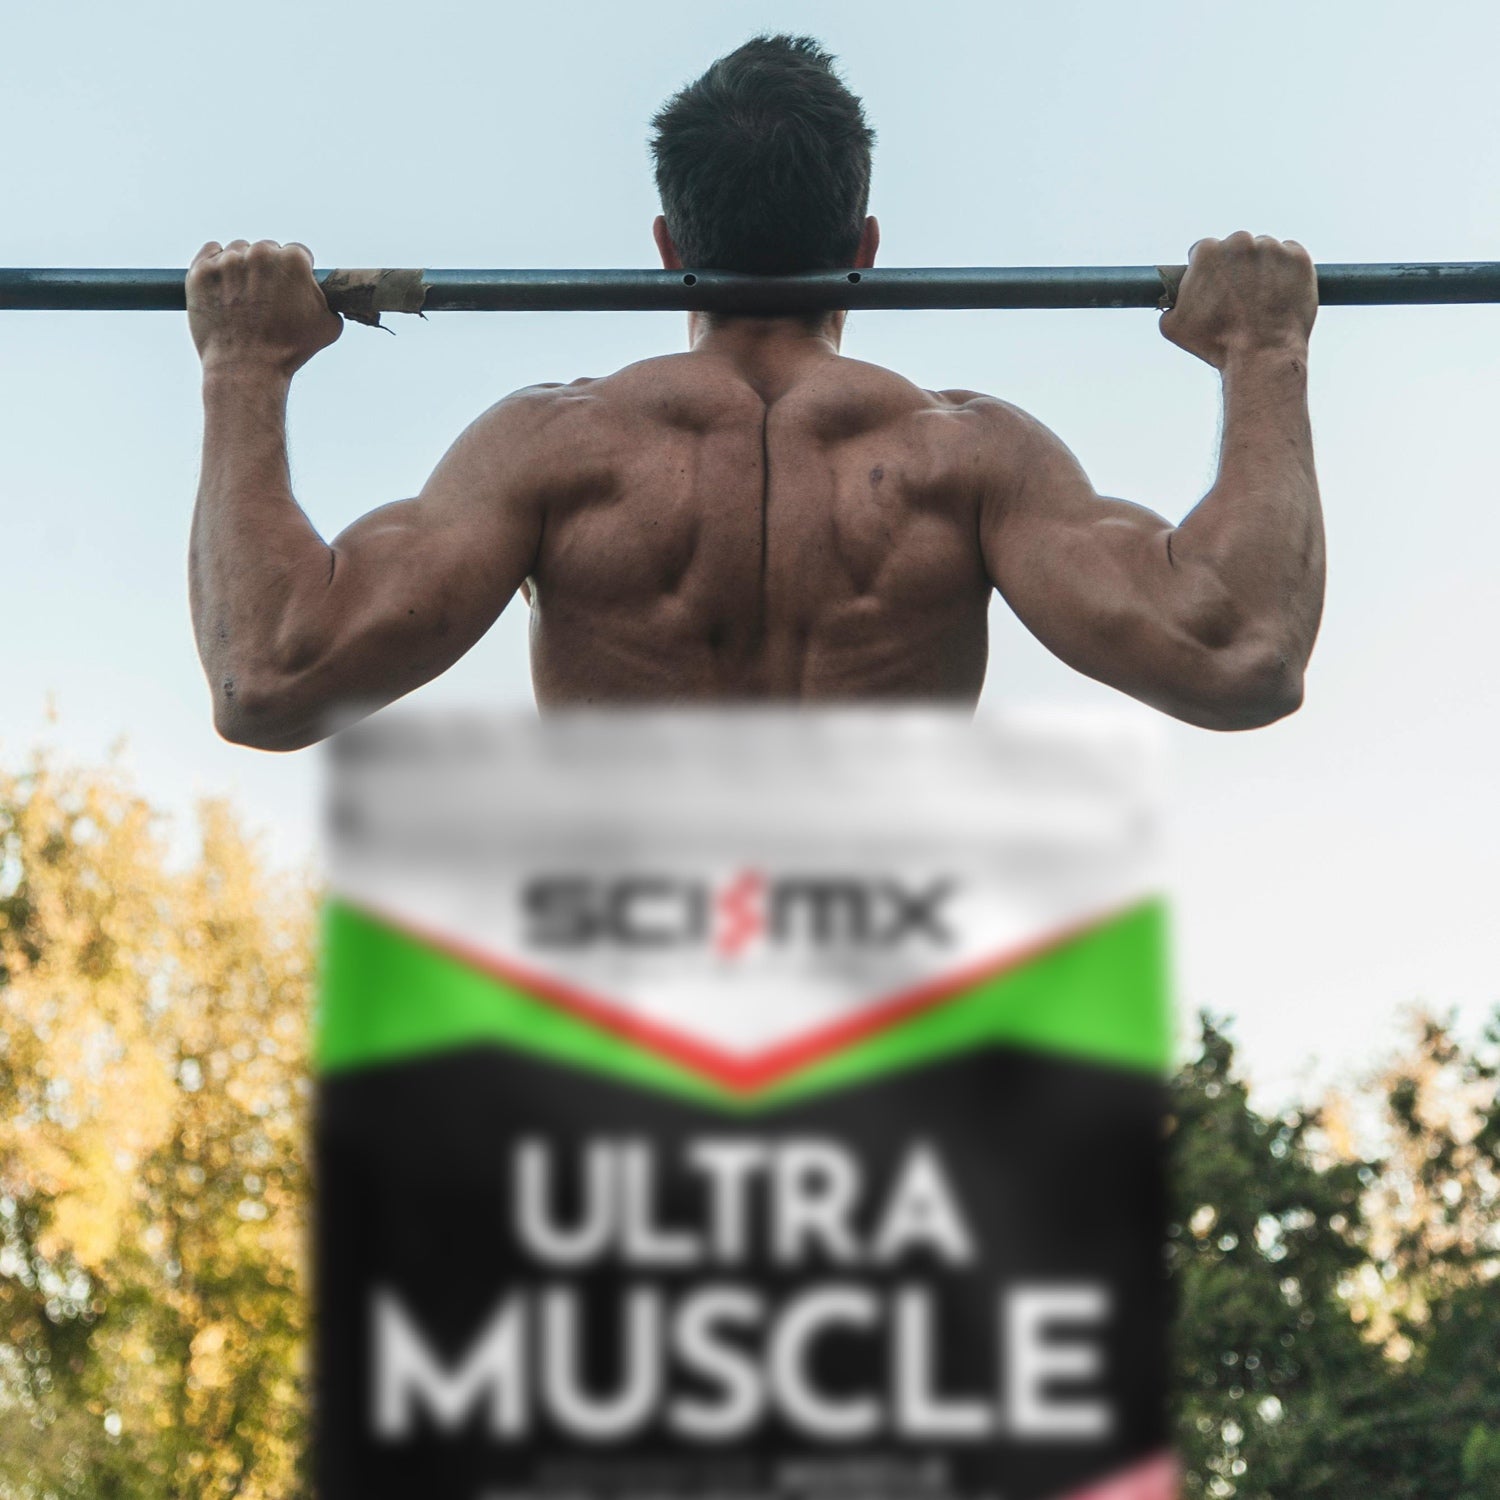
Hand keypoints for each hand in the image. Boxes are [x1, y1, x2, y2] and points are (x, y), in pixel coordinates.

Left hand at [187, 239, 341, 374]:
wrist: (247, 369)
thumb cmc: (290, 350)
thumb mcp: (328, 326)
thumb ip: (328, 300)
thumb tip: (324, 293)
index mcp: (293, 260)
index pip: (298, 253)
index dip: (298, 273)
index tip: (291, 288)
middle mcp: (260, 253)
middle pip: (267, 249)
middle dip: (269, 269)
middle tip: (267, 297)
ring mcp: (228, 261)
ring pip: (238, 251)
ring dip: (242, 266)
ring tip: (244, 296)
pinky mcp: (201, 270)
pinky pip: (211, 251)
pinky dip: (217, 264)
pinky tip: (224, 283)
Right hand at [1160, 232, 1315, 367]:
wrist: (1261, 355)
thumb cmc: (1215, 343)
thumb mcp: (1173, 326)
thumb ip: (1170, 303)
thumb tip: (1173, 298)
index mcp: (1207, 252)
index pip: (1204, 251)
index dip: (1208, 271)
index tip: (1215, 286)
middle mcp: (1240, 242)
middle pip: (1236, 247)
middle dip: (1236, 266)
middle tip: (1240, 295)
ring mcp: (1272, 248)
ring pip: (1265, 252)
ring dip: (1263, 268)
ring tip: (1262, 299)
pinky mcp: (1299, 257)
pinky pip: (1291, 256)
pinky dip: (1287, 271)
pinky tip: (1280, 294)